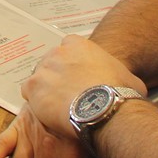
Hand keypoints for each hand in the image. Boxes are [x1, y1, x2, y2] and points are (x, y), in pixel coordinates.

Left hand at [23, 35, 143, 136]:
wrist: (105, 109)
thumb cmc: (119, 94)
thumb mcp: (128, 78)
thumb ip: (120, 74)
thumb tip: (126, 84)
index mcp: (79, 45)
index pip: (68, 49)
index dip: (71, 66)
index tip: (76, 78)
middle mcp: (58, 52)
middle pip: (51, 63)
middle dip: (57, 77)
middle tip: (67, 95)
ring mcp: (43, 68)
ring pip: (40, 78)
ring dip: (46, 90)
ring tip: (58, 107)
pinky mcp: (33, 86)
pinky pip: (28, 92)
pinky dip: (36, 101)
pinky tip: (48, 112)